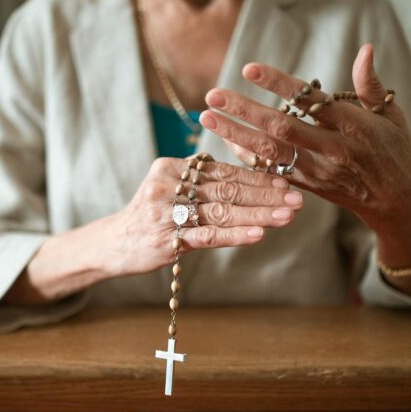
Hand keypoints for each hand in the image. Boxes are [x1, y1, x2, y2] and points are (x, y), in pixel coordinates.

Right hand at [108, 156, 302, 276]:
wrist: (113, 244)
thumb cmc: (151, 216)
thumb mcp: (170, 190)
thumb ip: (203, 183)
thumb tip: (253, 179)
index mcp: (171, 167)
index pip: (222, 171)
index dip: (256, 177)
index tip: (286, 183)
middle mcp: (167, 185)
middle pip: (226, 189)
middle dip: (266, 195)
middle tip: (297, 199)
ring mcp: (166, 213)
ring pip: (222, 212)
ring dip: (259, 214)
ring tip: (287, 216)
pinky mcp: (167, 240)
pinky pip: (208, 236)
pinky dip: (236, 234)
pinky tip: (259, 234)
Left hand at [199, 44, 410, 269]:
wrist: (400, 203)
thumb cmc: (399, 152)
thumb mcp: (393, 116)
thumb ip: (371, 85)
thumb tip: (365, 49)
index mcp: (354, 127)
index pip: (310, 100)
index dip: (278, 84)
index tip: (249, 69)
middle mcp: (333, 150)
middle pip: (281, 127)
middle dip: (244, 110)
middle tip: (212, 94)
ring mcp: (318, 171)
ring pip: (270, 152)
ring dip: (235, 134)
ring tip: (207, 116)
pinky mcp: (309, 187)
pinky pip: (272, 172)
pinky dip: (249, 158)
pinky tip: (227, 143)